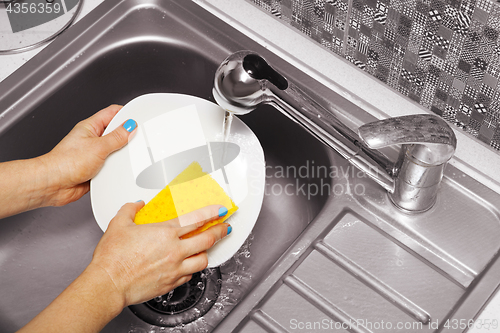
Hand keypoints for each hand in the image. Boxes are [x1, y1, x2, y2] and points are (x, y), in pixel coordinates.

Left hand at [38, 105, 135, 206]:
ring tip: (124, 156)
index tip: (138, 117)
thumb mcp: (98, 146)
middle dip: (126, 136)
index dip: (126, 113)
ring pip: (114, 151)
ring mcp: (93, 154)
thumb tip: (129, 127)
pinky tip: (118, 170)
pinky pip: (111, 166)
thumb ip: (117, 137)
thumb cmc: (65, 162)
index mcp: (90, 127)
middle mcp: (92, 139)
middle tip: (135, 139)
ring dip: (120, 155)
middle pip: (115, 132)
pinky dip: (115, 169)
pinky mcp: (95, 169)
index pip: (112, 113)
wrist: (53, 184)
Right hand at [90, 201, 231, 306]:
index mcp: (165, 233)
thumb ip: (130, 210)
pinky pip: (190, 275)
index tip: (220, 210)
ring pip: (203, 260)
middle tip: (225, 227)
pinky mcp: (171, 283)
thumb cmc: (113, 258)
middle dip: (220, 231)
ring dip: (208, 252)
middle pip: (207, 239)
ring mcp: (175, 268)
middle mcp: (175, 251)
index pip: (197, 219)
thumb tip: (137, 205)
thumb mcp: (118, 224)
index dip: (212, 213)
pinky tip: (189, 265)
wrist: (109, 284)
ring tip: (208, 248)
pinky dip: (192, 269)